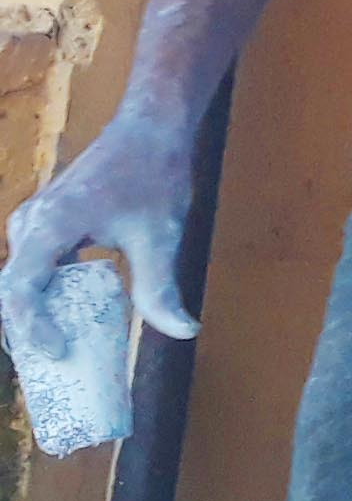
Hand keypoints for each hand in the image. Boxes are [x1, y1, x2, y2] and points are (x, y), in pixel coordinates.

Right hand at [0, 108, 199, 340]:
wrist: (150, 128)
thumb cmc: (154, 174)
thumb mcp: (160, 236)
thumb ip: (161, 287)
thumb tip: (184, 331)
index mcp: (48, 226)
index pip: (19, 290)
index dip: (30, 329)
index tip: (57, 353)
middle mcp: (29, 224)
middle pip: (10, 292)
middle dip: (26, 334)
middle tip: (56, 371)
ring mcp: (32, 223)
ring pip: (18, 283)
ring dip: (32, 319)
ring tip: (59, 356)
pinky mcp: (43, 225)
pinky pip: (30, 270)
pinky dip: (42, 300)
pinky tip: (67, 324)